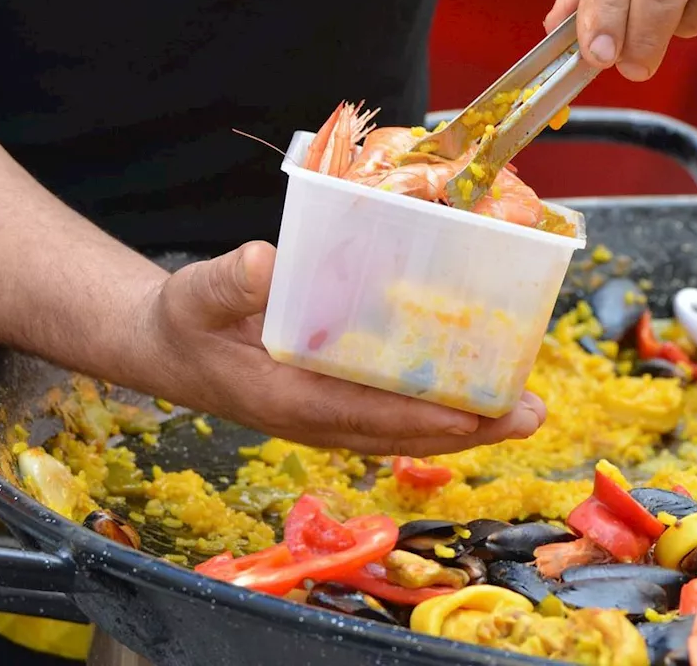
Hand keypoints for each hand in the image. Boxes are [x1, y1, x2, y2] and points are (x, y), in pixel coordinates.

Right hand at [137, 241, 545, 455]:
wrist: (167, 349)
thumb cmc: (184, 321)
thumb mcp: (195, 295)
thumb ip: (227, 282)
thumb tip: (264, 263)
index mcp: (286, 400)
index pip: (365, 415)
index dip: (421, 417)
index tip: (472, 414)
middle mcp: (317, 419)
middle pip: (404, 433)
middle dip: (470, 429)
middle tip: (530, 415)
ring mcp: (329, 416)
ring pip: (408, 430)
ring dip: (467, 426)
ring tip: (524, 411)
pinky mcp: (336, 404)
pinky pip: (396, 414)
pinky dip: (439, 408)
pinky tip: (477, 393)